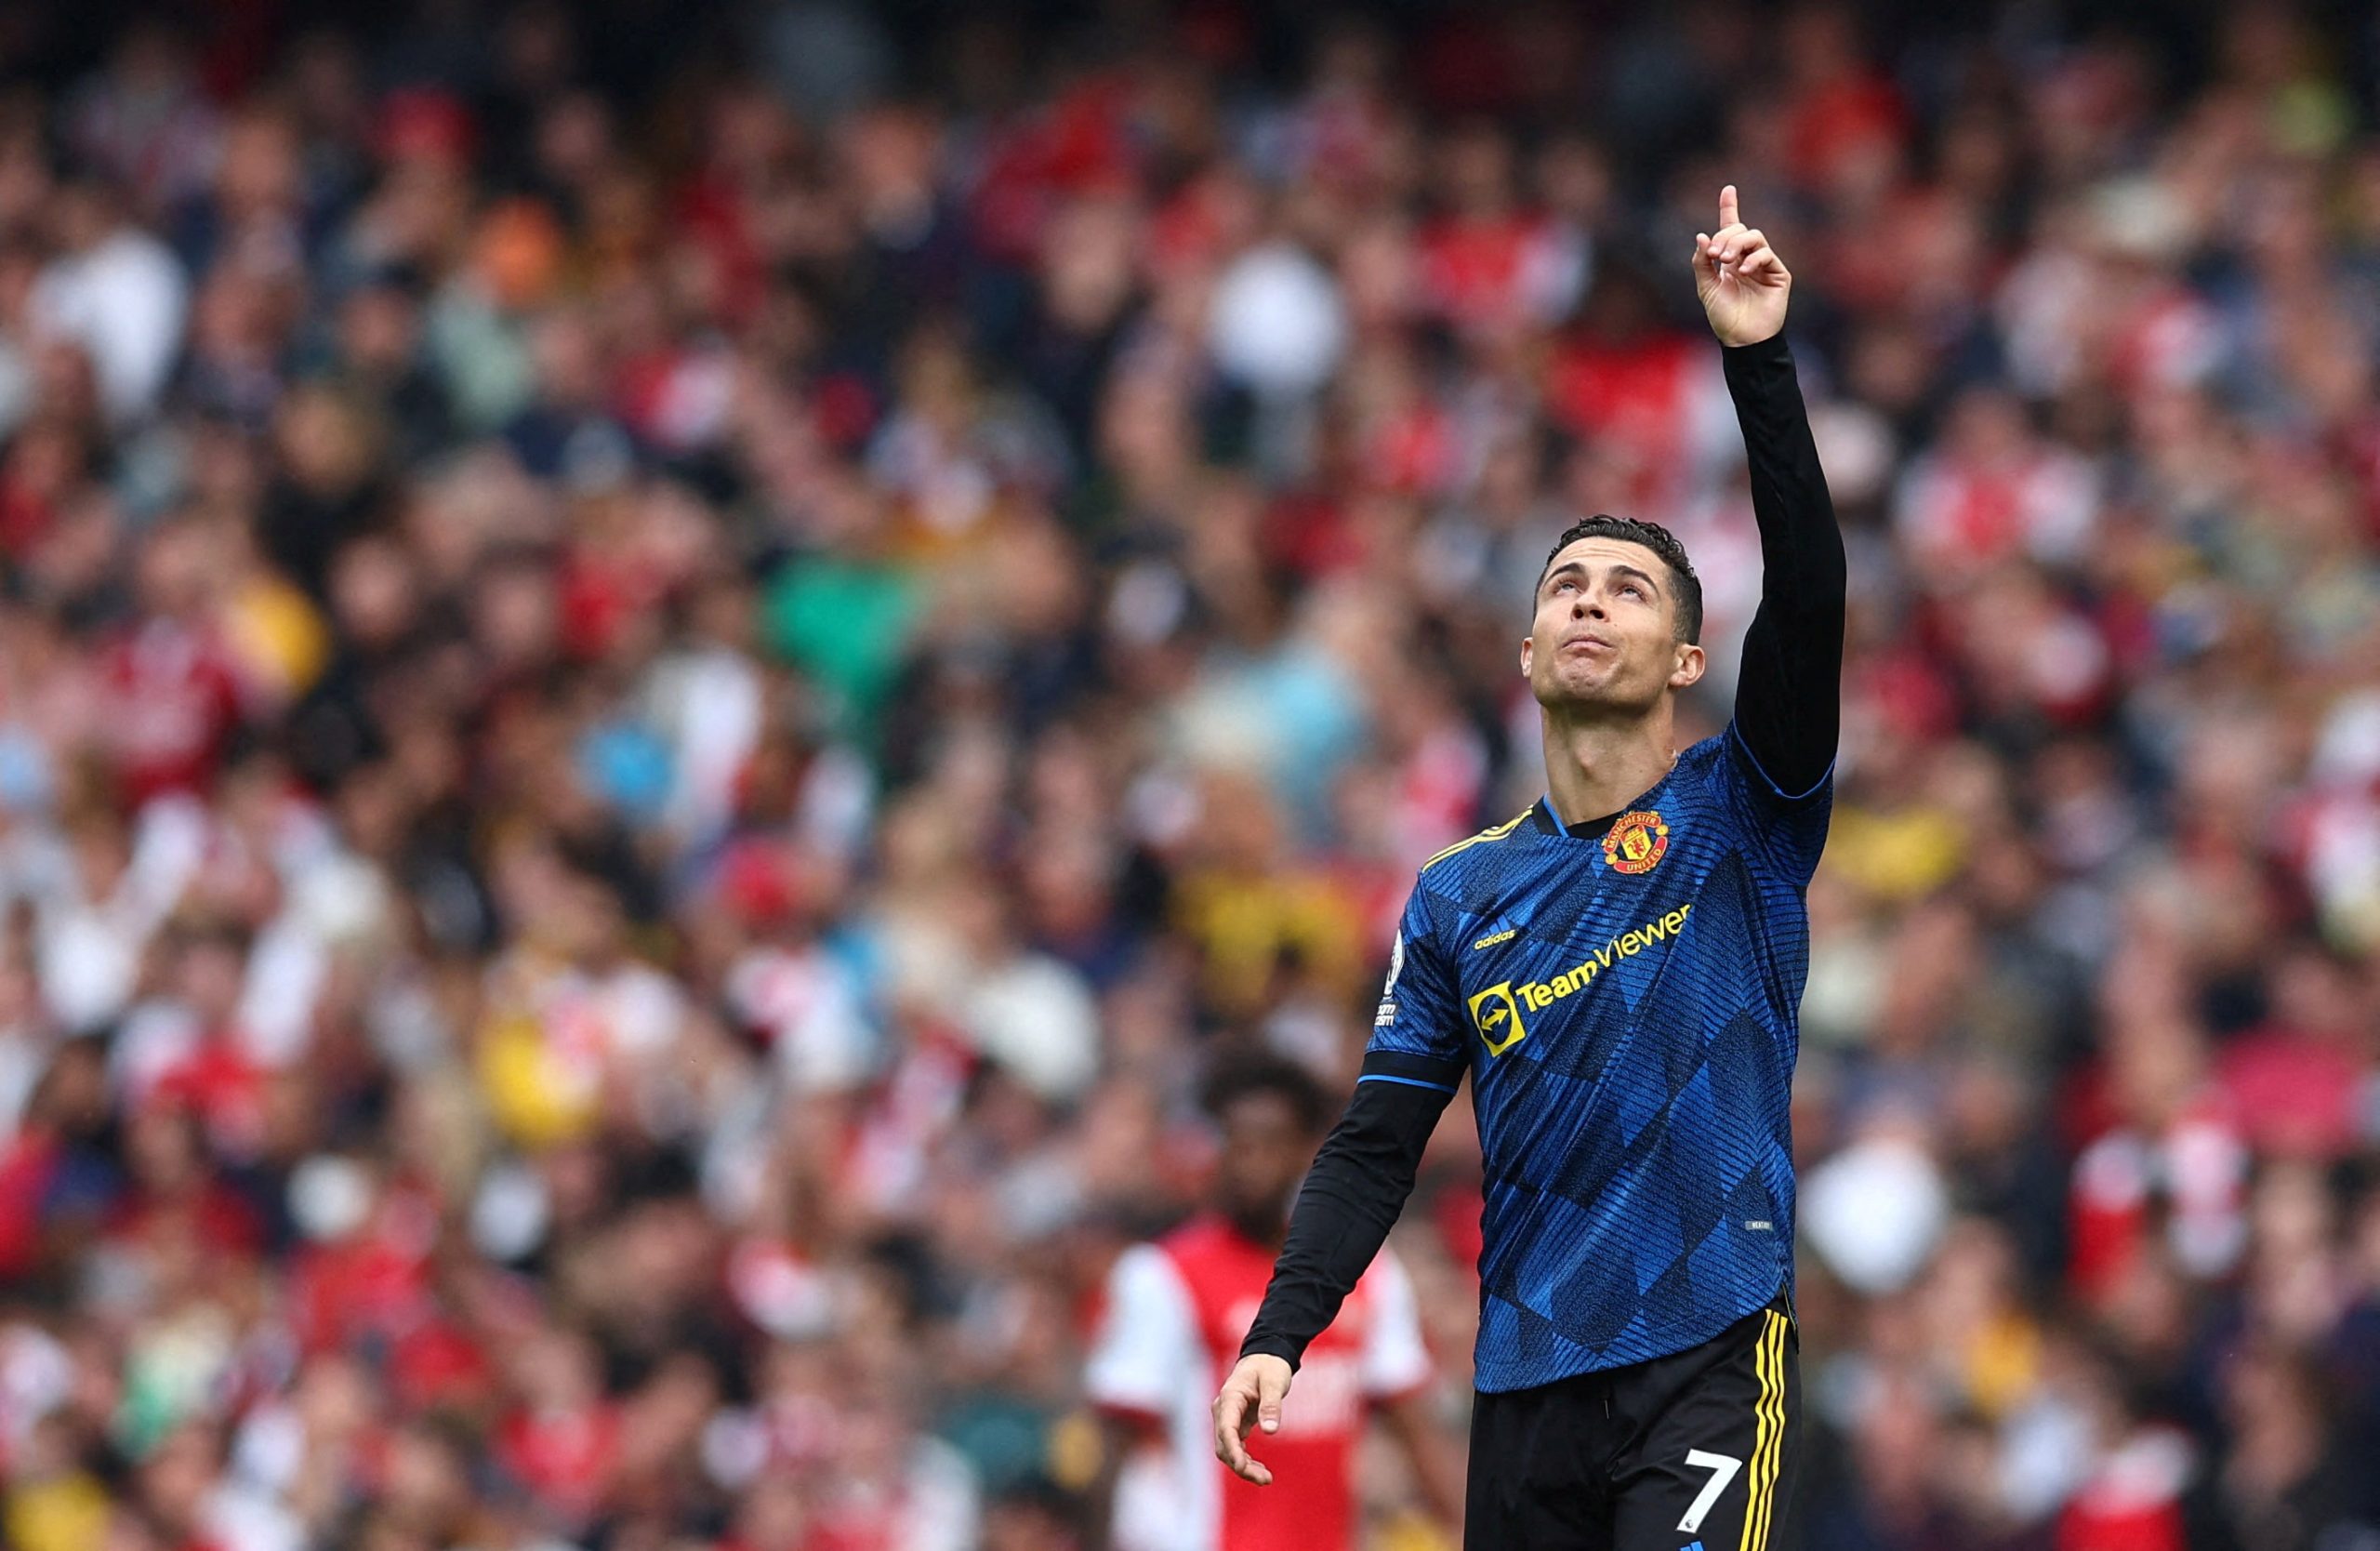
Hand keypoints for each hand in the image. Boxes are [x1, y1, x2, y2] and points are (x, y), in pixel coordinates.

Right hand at [1211, 1354, 1292, 1484]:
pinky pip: (1235, 1447)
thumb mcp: (1274, 1382)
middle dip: (1241, 1465)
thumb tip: (1270, 1431)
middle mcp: (1223, 1410)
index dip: (1233, 1450)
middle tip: (1266, 1479)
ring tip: (1266, 1479)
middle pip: (1224, 1445)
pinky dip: (1245, 1460)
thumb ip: (1271, 1405)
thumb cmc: (1270, 1367)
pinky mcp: (1234, 1424)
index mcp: (1230, 1398)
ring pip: (1228, 1449)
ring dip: (1243, 1466)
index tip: (1243, 1467)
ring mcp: (1227, 1418)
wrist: (1265, 1357)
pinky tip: (1260, 1469)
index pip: (1226, 1429)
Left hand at [1693, 185, 1790, 346]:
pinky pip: (1766, 254)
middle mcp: (1747, 258)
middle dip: (1725, 236)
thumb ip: (1702, 262)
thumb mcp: (1705, 287)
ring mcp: (1764, 265)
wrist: (1742, 339)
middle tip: (1714, 254)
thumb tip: (1701, 235)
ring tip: (1726, 261)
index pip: (1731, 228)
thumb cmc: (1723, 317)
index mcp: (1729, 260)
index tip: (1728, 189)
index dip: (1729, 207)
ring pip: (1754, 236)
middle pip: (1739, 230)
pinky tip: (1742, 271)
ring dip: (1737, 244)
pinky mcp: (1778, 274)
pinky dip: (1753, 258)